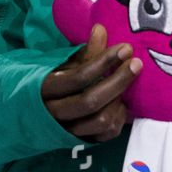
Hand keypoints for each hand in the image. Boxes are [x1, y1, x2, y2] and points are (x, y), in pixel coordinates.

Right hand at [41, 23, 141, 141]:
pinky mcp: (81, 142)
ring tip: (126, 85)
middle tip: (136, 64)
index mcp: (46, 90)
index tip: (125, 49)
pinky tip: (121, 103)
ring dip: (118, 101)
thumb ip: (84, 52)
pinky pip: (106, 134)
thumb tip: (101, 29)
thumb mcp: (63, 64)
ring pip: (101, 120)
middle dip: (118, 81)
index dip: (104, 62)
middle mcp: (55, 114)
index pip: (79, 77)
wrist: (35, 111)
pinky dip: (119, 118)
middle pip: (92, 101)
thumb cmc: (53, 80)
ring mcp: (68, 131)